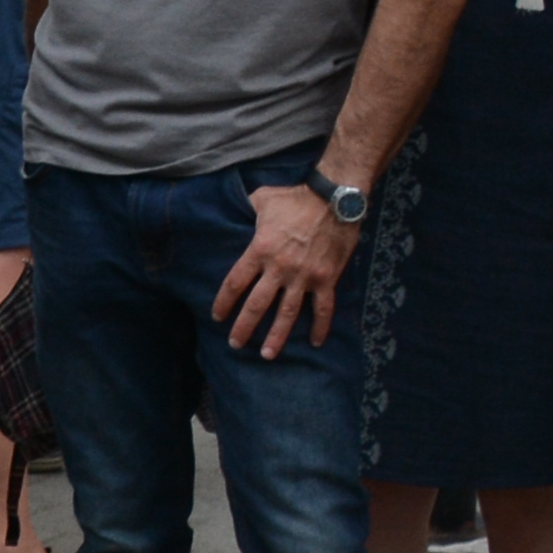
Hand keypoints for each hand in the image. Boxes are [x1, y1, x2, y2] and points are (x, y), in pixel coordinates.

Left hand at [211, 181, 351, 360]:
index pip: (235, 282)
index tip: (217, 316)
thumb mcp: (263, 199)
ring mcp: (304, 276)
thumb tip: (236, 208)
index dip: (224, 302)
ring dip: (277, 336)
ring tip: (267, 355)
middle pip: (257, 305)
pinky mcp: (326, 279)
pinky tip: (316, 342)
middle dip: (244, 327)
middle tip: (235, 344)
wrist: (334, 199)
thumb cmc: (296, 197)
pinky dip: (320, 326)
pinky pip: (323, 308)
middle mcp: (279, 268)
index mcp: (260, 249)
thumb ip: (247, 209)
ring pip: (287, 314)